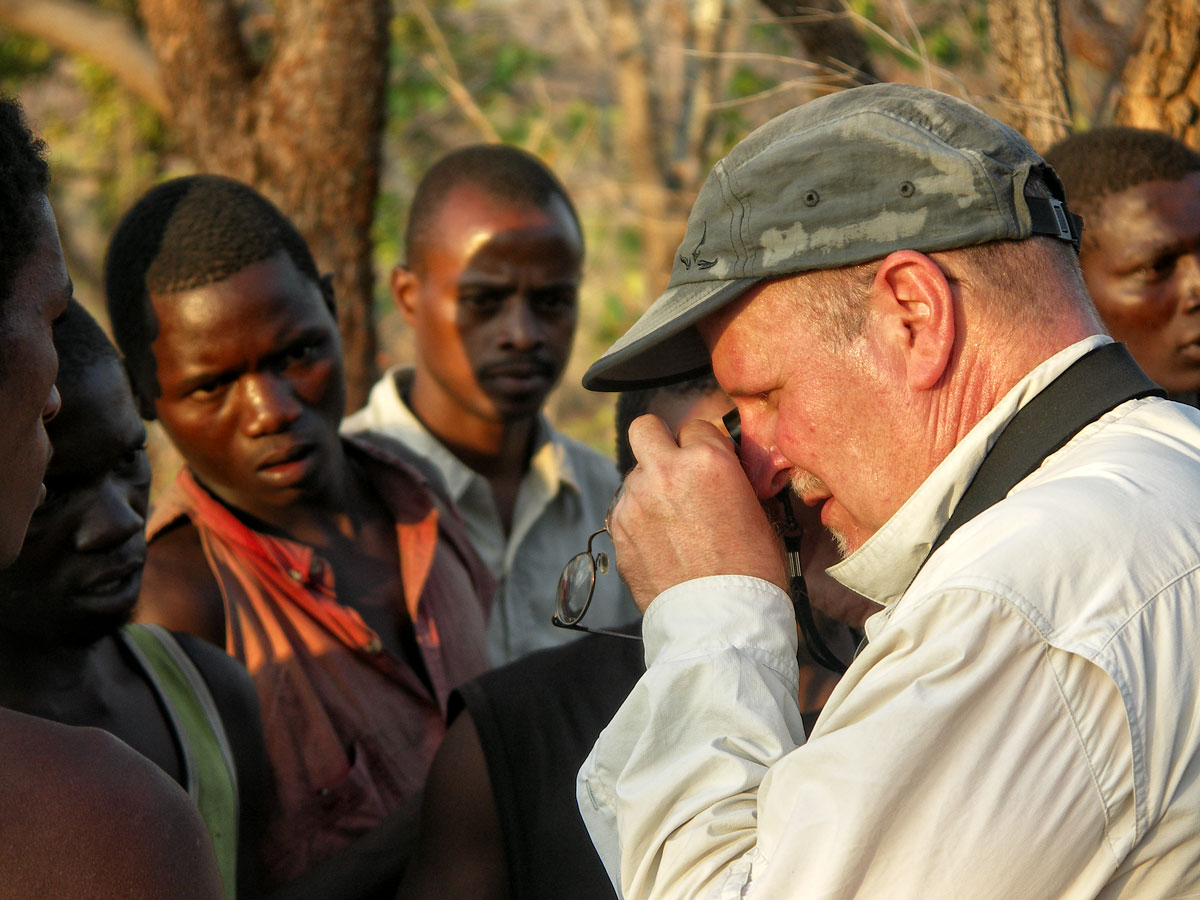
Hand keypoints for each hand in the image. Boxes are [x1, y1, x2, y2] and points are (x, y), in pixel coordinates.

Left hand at [612, 414, 787, 611]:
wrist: (720, 620)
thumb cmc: (751, 570)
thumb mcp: (758, 510)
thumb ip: (731, 477)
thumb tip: (722, 466)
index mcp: (707, 460)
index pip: (696, 426)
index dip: (703, 446)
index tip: (708, 463)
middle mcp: (664, 471)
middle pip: (646, 428)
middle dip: (660, 442)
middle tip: (674, 466)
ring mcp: (635, 500)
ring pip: (634, 473)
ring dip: (649, 487)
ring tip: (672, 521)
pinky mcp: (618, 528)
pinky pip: (624, 508)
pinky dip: (638, 518)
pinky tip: (660, 542)